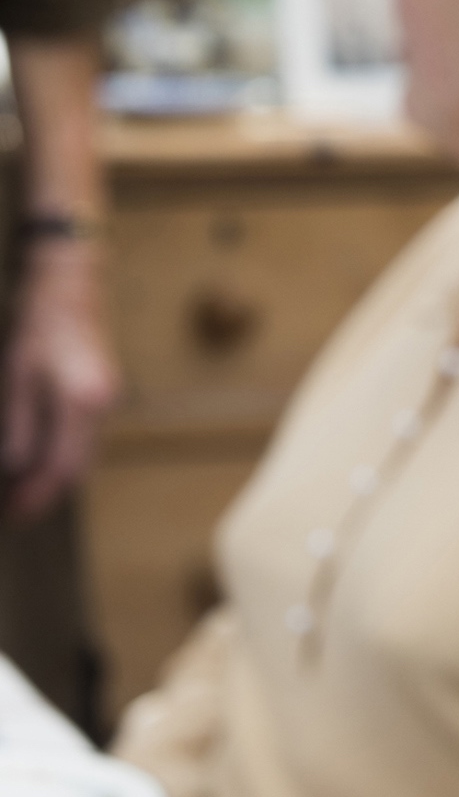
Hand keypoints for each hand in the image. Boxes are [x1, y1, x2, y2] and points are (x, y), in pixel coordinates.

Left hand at [5, 239, 120, 520]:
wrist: (70, 282)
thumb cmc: (39, 322)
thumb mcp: (16, 374)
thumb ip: (17, 424)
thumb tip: (13, 466)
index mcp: (81, 402)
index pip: (60, 467)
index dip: (36, 496)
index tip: (13, 515)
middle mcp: (101, 405)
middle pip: (78, 466)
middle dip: (46, 493)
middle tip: (16, 512)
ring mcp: (106, 398)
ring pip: (84, 453)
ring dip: (55, 475)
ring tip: (22, 491)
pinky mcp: (102, 390)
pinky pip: (85, 436)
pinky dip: (63, 453)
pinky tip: (40, 458)